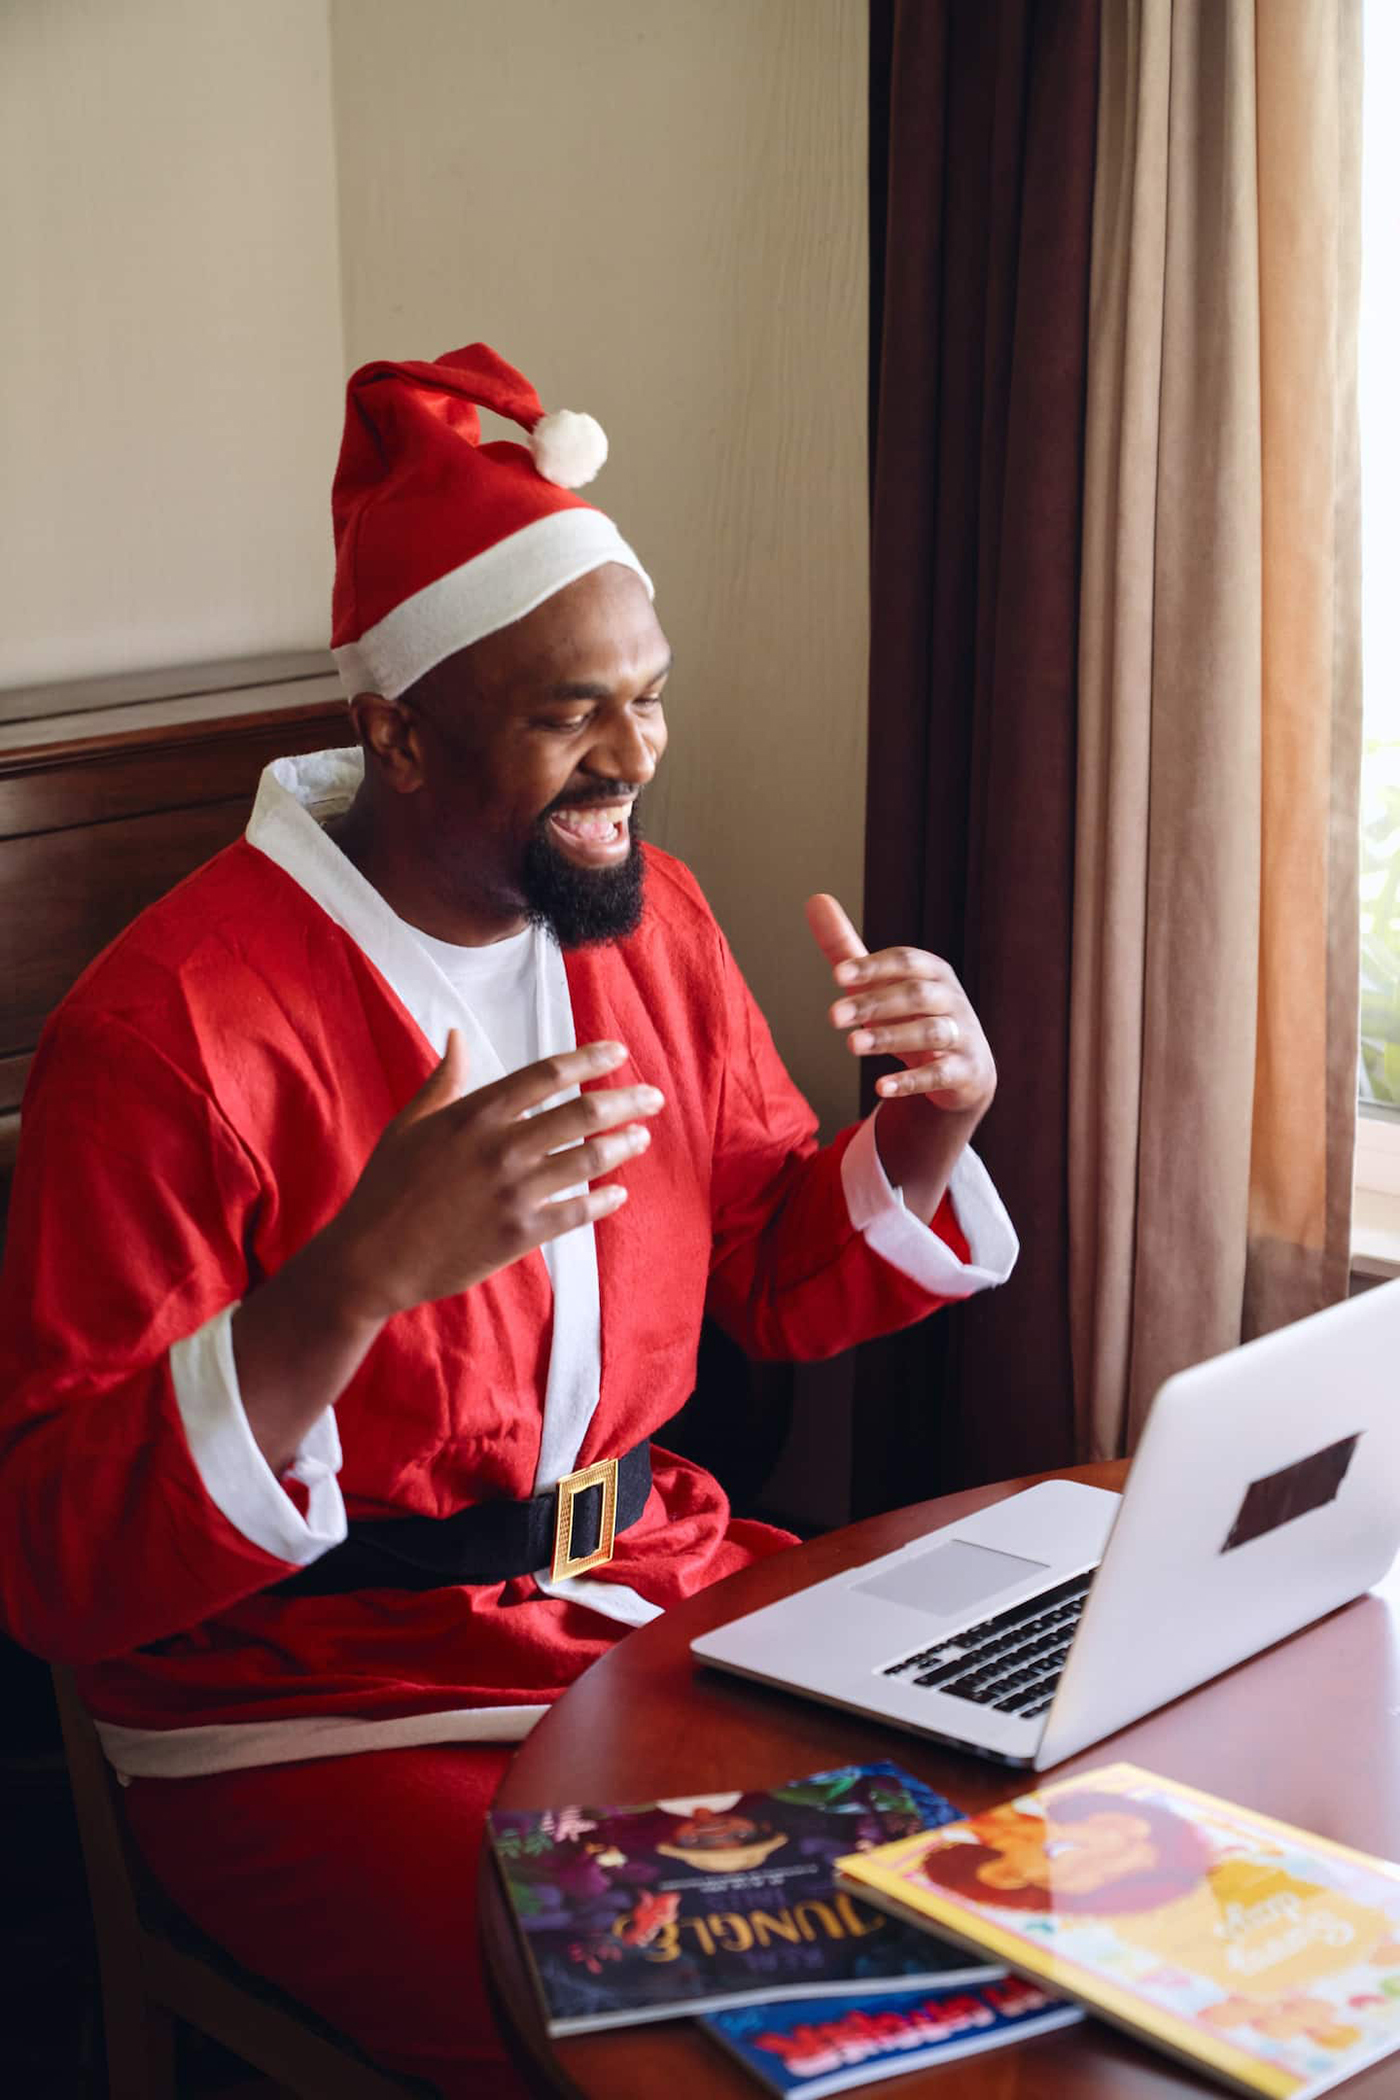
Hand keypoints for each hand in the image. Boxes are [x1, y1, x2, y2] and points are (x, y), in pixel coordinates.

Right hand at [323, 1031, 663, 1322]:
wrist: (373, 1259)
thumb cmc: (386, 1187)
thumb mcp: (410, 1124)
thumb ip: (444, 1081)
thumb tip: (457, 1036)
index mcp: (474, 1114)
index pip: (547, 1075)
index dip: (589, 1060)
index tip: (619, 1054)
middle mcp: (500, 1147)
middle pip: (582, 1113)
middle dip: (627, 1101)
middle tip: (653, 1097)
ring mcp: (513, 1192)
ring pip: (588, 1160)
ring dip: (623, 1145)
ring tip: (642, 1137)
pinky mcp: (519, 1233)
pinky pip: (577, 1212)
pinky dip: (603, 1201)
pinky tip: (618, 1194)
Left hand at [805, 894, 995, 1115]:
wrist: (962, 1071)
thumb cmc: (911, 1018)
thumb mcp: (878, 985)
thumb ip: (846, 949)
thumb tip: (815, 899)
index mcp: (932, 972)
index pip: (905, 961)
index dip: (873, 966)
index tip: (836, 974)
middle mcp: (951, 1000)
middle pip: (915, 996)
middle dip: (873, 1004)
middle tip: (832, 1016)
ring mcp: (962, 1036)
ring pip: (930, 1033)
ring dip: (890, 1038)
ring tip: (851, 1045)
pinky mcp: (964, 1072)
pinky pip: (940, 1074)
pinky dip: (911, 1081)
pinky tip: (880, 1087)